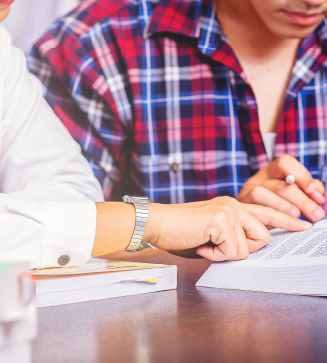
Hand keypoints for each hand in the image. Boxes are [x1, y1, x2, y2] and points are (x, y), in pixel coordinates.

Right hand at [146, 197, 311, 260]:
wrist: (155, 224)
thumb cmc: (178, 232)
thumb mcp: (212, 235)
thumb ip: (232, 238)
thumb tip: (250, 251)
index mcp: (232, 205)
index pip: (266, 212)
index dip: (287, 221)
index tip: (304, 226)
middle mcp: (234, 204)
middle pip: (263, 237)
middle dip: (244, 250)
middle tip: (218, 249)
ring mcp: (229, 211)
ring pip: (247, 248)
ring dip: (225, 255)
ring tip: (205, 246)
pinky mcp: (221, 221)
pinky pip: (232, 252)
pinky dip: (215, 256)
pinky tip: (200, 246)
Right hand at [238, 154, 325, 221]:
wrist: (247, 220)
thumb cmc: (274, 208)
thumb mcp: (292, 196)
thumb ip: (306, 192)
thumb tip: (318, 196)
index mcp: (272, 172)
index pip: (285, 163)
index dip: (301, 175)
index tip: (312, 191)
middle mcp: (258, 179)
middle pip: (281, 185)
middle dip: (303, 201)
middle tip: (317, 214)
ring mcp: (247, 191)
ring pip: (263, 194)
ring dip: (286, 208)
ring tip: (302, 220)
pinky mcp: (241, 206)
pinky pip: (256, 208)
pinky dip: (274, 216)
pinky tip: (287, 224)